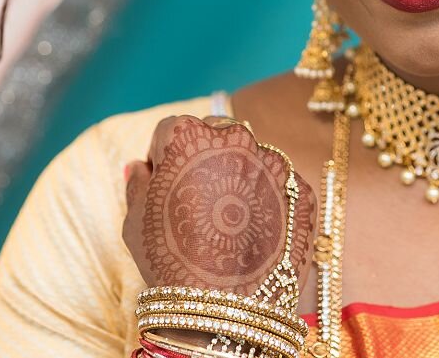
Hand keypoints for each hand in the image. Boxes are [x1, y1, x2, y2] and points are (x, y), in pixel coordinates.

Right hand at [123, 115, 316, 297]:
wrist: (227, 308)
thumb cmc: (171, 263)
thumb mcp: (136, 221)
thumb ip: (138, 184)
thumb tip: (140, 167)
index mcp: (188, 136)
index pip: (170, 130)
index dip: (163, 158)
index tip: (164, 185)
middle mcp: (236, 138)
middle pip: (216, 135)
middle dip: (205, 159)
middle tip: (197, 202)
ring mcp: (274, 163)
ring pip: (252, 158)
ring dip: (240, 177)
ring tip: (228, 224)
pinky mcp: (302, 190)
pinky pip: (280, 187)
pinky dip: (268, 202)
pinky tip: (254, 233)